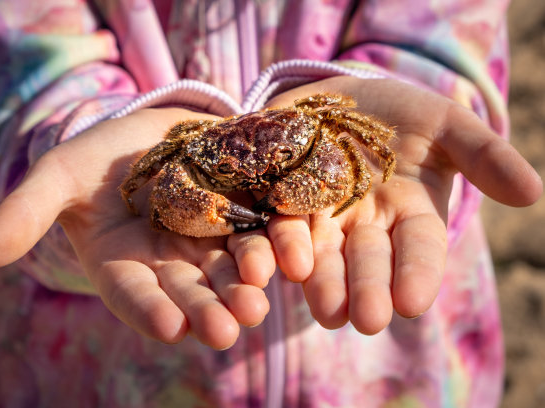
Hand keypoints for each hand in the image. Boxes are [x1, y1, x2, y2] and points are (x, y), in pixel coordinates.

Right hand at [0, 108, 276, 349]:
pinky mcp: (246, 217)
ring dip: (247, 286)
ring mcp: (213, 243)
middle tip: (225, 329)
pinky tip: (291, 256)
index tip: (167, 327)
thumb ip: (27, 212)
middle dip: (208, 311)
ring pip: (233, 270)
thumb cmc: (96, 159)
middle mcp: (173, 265)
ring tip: (258, 302)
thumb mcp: (59, 177)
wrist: (149, 134)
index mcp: (127, 266)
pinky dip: (277, 244)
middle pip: (192, 294)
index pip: (136, 296)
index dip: (149, 310)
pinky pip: (264, 232)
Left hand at [263, 77, 541, 333]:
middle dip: (367, 289)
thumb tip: (532, 194)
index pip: (418, 249)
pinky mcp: (281, 203)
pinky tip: (284, 262)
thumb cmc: (401, 114)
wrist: (339, 97)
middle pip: (367, 261)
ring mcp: (321, 216)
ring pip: (322, 254)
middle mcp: (364, 224)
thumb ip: (483, 155)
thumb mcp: (446, 124)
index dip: (417, 274)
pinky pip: (278, 226)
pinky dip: (281, 244)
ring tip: (326, 309)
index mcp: (410, 212)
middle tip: (367, 320)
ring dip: (323, 282)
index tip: (412, 302)